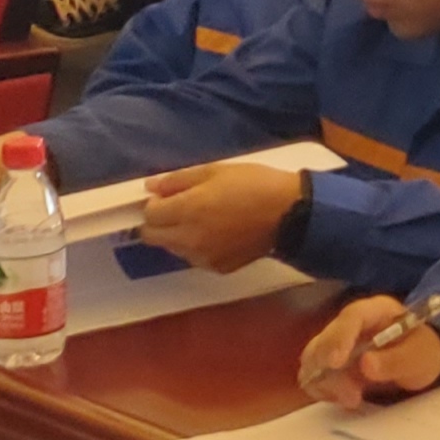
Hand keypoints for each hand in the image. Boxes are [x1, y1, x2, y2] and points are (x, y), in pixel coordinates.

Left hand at [135, 162, 302, 271]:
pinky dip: (198, 247)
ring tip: (205, 220)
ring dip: (178, 235)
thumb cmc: (254, 184)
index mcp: (187, 210)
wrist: (290, 213)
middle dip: (159, 223)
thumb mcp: (216, 171)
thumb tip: (150, 187)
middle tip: (181, 209)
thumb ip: (178, 180)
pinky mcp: (217, 268)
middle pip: (153, 237)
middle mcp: (188, 239)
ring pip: (173, 249)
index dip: (155, 204)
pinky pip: (195, 258)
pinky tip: (219, 234)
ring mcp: (202, 257)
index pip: (149, 215)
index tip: (170, 196)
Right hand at [299, 295, 439, 409]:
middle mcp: (350, 323)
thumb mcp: (420, 357)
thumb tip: (366, 364)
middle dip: (330, 370)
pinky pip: (314, 375)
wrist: (421, 360)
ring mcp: (338, 342)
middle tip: (352, 396)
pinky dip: (322, 389)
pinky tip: (343, 399)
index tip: (335, 363)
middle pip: (324, 339)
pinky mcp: (331, 363)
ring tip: (352, 400)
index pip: (351, 317)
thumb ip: (396, 360)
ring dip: (325, 383)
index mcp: (375, 311)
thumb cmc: (424, 351)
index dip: (339, 338)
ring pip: (313, 359)